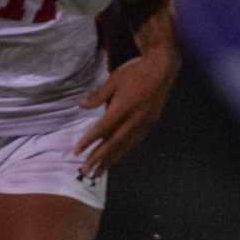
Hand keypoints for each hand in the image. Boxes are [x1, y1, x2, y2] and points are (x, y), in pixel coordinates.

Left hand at [77, 45, 177, 177]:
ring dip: (111, 159)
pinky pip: (135, 141)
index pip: (103, 128)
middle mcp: (135, 118)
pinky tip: (116, 157)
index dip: (89, 141)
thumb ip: (98, 96)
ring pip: (125, 145)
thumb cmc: (135, 71)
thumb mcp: (114, 79)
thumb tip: (81, 105)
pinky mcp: (150, 123)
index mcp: (124, 107)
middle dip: (99, 158)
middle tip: (86, 171)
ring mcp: (144, 123)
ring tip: (99, 171)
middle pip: (114, 142)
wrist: (162, 68)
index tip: (77, 151)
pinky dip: (123, 151)